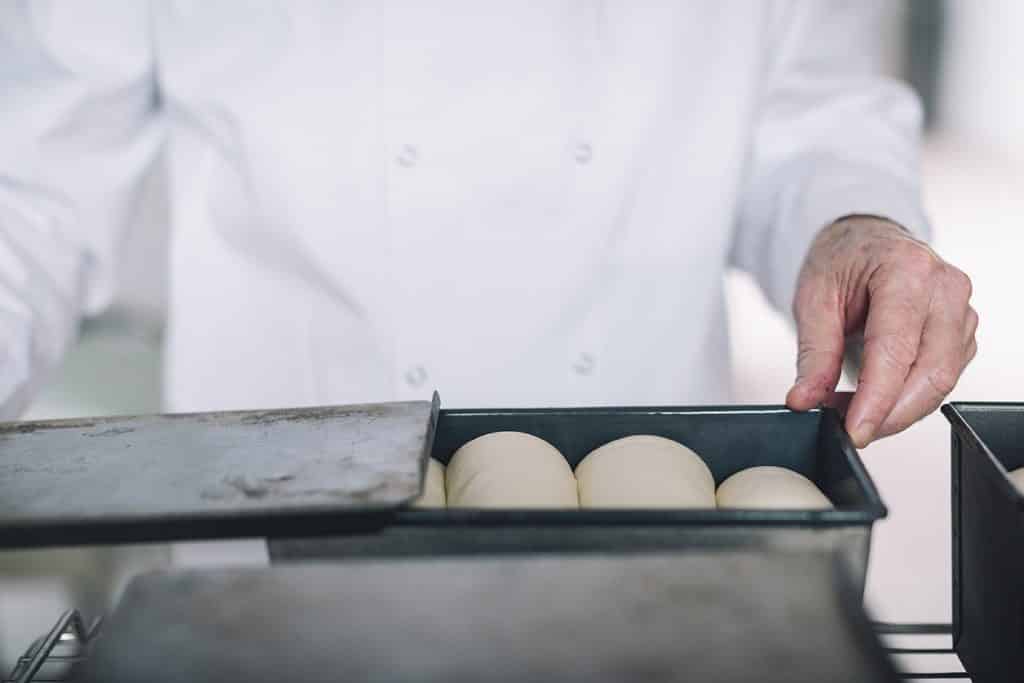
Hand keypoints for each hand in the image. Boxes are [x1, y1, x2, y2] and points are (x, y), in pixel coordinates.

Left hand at [785, 216, 976, 446]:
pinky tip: (877, 398)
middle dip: (890, 414)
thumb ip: (814, 355)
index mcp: (906, 270)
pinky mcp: (962, 332)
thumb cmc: (841, 261)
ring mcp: (961, 311)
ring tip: (854, 411)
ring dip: (899, 409)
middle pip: (931, 373)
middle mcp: (945, 288)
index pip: (897, 350)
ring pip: (942, 382)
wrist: (863, 241)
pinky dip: (909, 398)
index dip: (877, 400)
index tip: (854, 431)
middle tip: (849, 430)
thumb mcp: (812, 299)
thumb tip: (805, 400)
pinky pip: (943, 378)